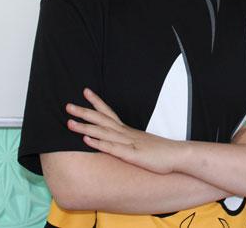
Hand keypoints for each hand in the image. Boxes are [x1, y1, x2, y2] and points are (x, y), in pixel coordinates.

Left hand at [66, 88, 182, 173]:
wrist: (178, 155)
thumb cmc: (161, 152)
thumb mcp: (142, 144)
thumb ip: (131, 142)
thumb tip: (122, 141)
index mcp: (128, 131)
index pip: (109, 113)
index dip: (96, 102)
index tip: (85, 91)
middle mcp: (126, 133)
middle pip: (102, 120)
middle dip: (84, 112)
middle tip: (67, 105)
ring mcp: (128, 143)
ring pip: (103, 132)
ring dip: (86, 127)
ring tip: (69, 123)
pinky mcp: (132, 155)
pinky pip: (112, 149)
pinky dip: (99, 143)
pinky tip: (87, 141)